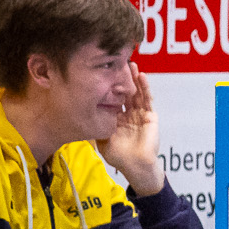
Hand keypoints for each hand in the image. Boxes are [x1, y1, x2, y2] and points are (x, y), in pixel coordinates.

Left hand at [98, 66, 163, 195]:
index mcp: (116, 119)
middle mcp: (128, 115)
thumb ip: (94, 125)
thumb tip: (78, 113)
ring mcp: (140, 115)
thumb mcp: (100, 138)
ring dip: (134, 79)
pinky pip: (147, 100)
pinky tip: (141, 76)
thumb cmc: (118, 156)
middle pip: (125, 92)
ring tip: (131, 64)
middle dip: (122, 78)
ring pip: (137, 93)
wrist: (134, 166)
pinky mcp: (150, 117)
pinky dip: (145, 88)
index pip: (112, 98)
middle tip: (118, 63)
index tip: (102, 72)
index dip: (109, 86)